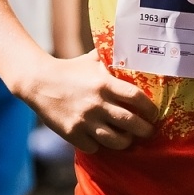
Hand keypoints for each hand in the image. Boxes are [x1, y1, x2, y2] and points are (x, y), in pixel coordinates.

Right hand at [16, 52, 158, 153]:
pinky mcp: (72, 133)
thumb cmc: (71, 69)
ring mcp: (84, 121)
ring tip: (127, 138)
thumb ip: (112, 57)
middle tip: (147, 130)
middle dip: (145, 130)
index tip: (154, 113)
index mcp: (104, 84)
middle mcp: (96, 104)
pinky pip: (94, 147)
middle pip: (132, 124)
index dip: (150, 109)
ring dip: (125, 142)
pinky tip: (100, 139)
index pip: (137, 98)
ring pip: (116, 141)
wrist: (39, 82)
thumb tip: (134, 48)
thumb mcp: (93, 59)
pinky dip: (99, 146)